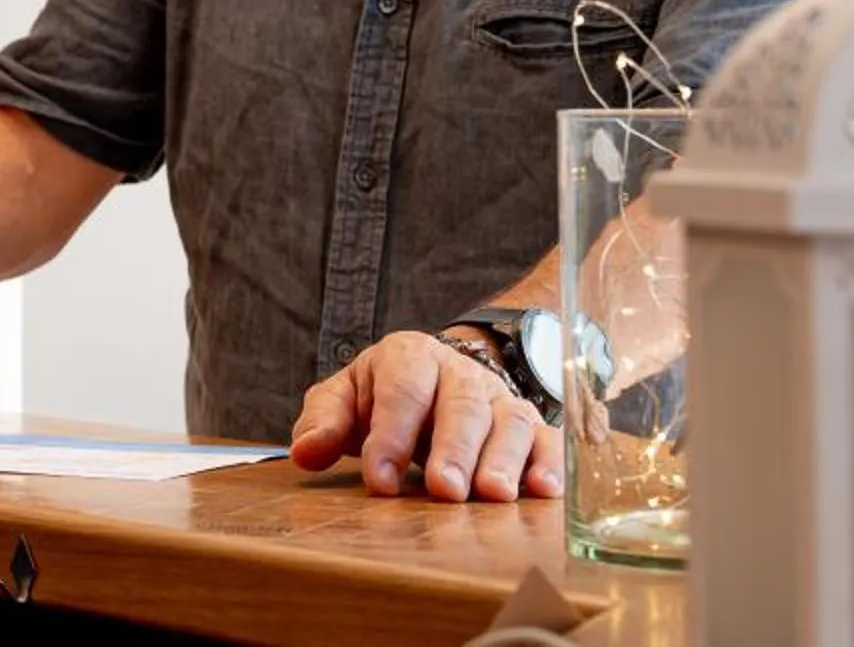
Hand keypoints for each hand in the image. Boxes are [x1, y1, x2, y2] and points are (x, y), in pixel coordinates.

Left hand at [286, 330, 561, 502]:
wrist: (431, 378)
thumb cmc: (381, 396)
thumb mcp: (345, 399)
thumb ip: (323, 422)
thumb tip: (304, 453)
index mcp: (408, 357)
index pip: (402, 391)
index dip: (391, 435)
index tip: (381, 481)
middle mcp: (459, 372)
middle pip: (461, 406)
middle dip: (453, 449)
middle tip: (444, 491)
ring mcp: (499, 398)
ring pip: (508, 422)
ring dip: (502, 460)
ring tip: (492, 495)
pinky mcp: (531, 425)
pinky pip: (546, 440)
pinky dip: (548, 464)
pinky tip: (542, 491)